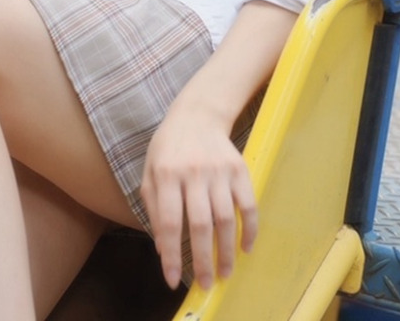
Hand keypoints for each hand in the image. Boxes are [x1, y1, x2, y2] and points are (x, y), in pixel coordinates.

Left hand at [141, 99, 256, 291]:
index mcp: (167, 174)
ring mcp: (219, 171)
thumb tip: (163, 249)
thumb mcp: (150, 172)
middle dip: (203, 260)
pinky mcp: (240, 169)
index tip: (173, 279)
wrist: (198, 114)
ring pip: (225, 219)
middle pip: (200, 224)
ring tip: (225, 272)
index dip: (172, 254)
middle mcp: (194, 173)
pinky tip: (245, 247)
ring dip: (226, 250)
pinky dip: (249, 229)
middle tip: (206, 283)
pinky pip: (248, 205)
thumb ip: (153, 209)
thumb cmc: (169, 148)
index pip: (169, 222)